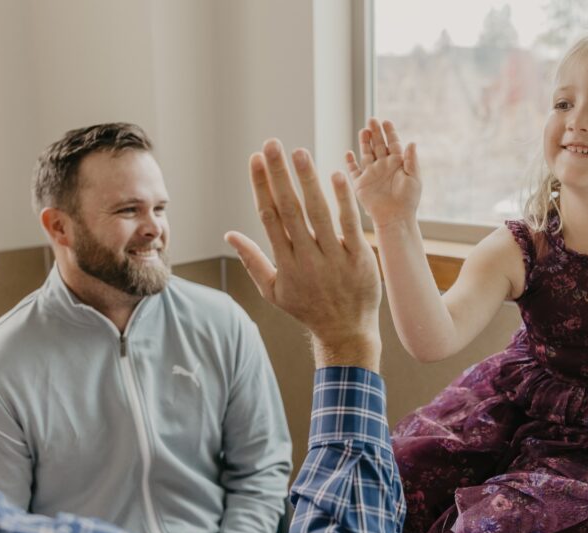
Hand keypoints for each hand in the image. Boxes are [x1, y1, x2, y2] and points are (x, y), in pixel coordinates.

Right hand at [225, 140, 381, 370]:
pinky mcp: (359, 257)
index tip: (255, 159)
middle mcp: (306, 258)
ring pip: (318, 212)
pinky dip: (343, 199)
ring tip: (299, 152)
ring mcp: (334, 258)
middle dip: (279, 175)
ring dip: (308, 180)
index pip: (269, 216)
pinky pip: (350, 224)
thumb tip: (229, 234)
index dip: (261, 186)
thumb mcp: (274, 291)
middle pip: (290, 209)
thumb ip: (252, 261)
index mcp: (285, 263)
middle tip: (272, 144)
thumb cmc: (308, 309)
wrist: (346, 332)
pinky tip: (335, 174)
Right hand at [346, 118, 420, 228]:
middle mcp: (384, 166)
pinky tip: (349, 153)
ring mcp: (372, 174)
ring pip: (366, 153)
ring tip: (363, 131)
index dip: (390, 132)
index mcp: (397, 164)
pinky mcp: (361, 184)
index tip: (386, 121)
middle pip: (378, 145)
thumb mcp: (414, 178)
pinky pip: (353, 170)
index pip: (393, 143)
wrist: (395, 218)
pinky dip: (350, 162)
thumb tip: (412, 142)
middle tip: (372, 119)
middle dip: (375, 132)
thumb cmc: (408, 201)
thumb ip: (412, 160)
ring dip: (364, 142)